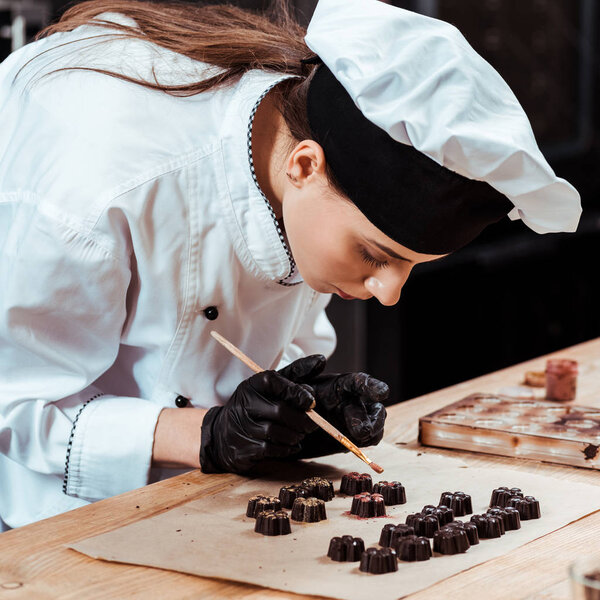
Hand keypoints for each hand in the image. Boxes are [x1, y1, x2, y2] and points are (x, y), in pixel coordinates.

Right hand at [199, 357, 323, 473]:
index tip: (311, 402)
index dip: (296, 392)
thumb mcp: (272, 387)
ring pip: (276, 432)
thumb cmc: (257, 406)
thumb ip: (296, 375)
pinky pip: (271, 449)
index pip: (274, 382)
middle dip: (302, 420)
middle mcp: (245, 404)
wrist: (223, 435)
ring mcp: (242, 427)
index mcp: (253, 385)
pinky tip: (291, 445)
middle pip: (279, 411)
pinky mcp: (243, 448)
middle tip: (313, 424)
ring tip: (300, 434)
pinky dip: (286, 449)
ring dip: (295, 435)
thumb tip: (321, 360)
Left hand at [279, 357, 387, 457]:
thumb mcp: (289, 381)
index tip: (382, 392)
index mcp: (338, 385)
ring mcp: (355, 419)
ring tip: (362, 437)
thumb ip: (302, 370)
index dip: (371, 385)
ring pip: (375, 422)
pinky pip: (370, 439)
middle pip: (368, 406)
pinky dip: (369, 442)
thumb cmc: (288, 399)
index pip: (358, 382)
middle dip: (366, 417)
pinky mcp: (353, 437)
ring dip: (373, 429)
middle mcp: (350, 400)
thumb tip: (321, 361)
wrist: (282, 427)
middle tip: (360, 431)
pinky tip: (360, 445)